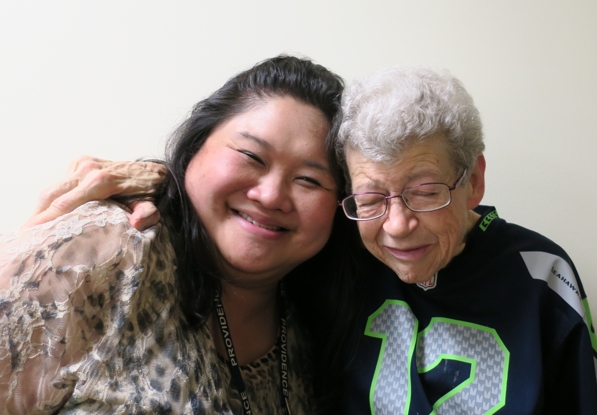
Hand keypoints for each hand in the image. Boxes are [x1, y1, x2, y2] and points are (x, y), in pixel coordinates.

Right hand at [22, 155, 166, 229]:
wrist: (155, 171)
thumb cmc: (152, 193)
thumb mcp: (153, 206)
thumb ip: (148, 214)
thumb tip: (136, 223)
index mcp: (102, 181)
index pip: (65, 203)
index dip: (45, 220)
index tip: (29, 234)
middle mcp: (88, 169)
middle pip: (51, 195)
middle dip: (35, 217)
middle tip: (24, 238)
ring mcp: (83, 163)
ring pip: (52, 189)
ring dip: (41, 209)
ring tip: (32, 231)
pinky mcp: (80, 162)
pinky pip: (60, 183)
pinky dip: (51, 200)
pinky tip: (48, 216)